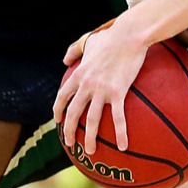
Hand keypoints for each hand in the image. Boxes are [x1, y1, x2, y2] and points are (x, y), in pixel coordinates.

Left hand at [56, 19, 148, 153]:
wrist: (128, 36)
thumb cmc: (111, 37)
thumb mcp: (88, 41)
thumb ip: (74, 50)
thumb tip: (64, 59)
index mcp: (78, 75)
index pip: (62, 97)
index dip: (58, 110)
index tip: (58, 121)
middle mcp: (86, 85)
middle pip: (73, 113)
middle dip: (70, 131)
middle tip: (70, 144)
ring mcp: (101, 90)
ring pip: (91, 120)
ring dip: (90, 138)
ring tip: (91, 151)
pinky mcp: (117, 92)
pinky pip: (118, 118)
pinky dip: (120, 133)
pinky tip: (123, 146)